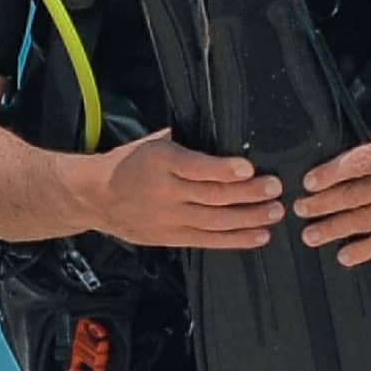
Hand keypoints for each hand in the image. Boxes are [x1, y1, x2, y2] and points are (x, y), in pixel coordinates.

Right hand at [88, 129, 282, 248]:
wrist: (95, 196)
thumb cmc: (128, 163)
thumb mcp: (151, 143)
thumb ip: (183, 140)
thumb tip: (220, 129)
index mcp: (160, 162)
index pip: (196, 167)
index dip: (224, 170)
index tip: (249, 169)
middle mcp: (165, 192)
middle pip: (212, 196)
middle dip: (248, 194)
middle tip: (275, 189)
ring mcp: (168, 218)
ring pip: (215, 221)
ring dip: (249, 218)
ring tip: (275, 212)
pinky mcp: (170, 237)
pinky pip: (208, 240)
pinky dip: (236, 239)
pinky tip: (259, 235)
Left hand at [296, 136, 370, 266]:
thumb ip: (368, 158)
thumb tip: (325, 175)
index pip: (358, 163)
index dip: (330, 174)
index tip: (308, 183)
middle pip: (357, 194)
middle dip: (323, 204)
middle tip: (300, 209)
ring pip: (366, 221)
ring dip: (334, 229)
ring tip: (311, 234)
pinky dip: (362, 250)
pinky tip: (343, 254)